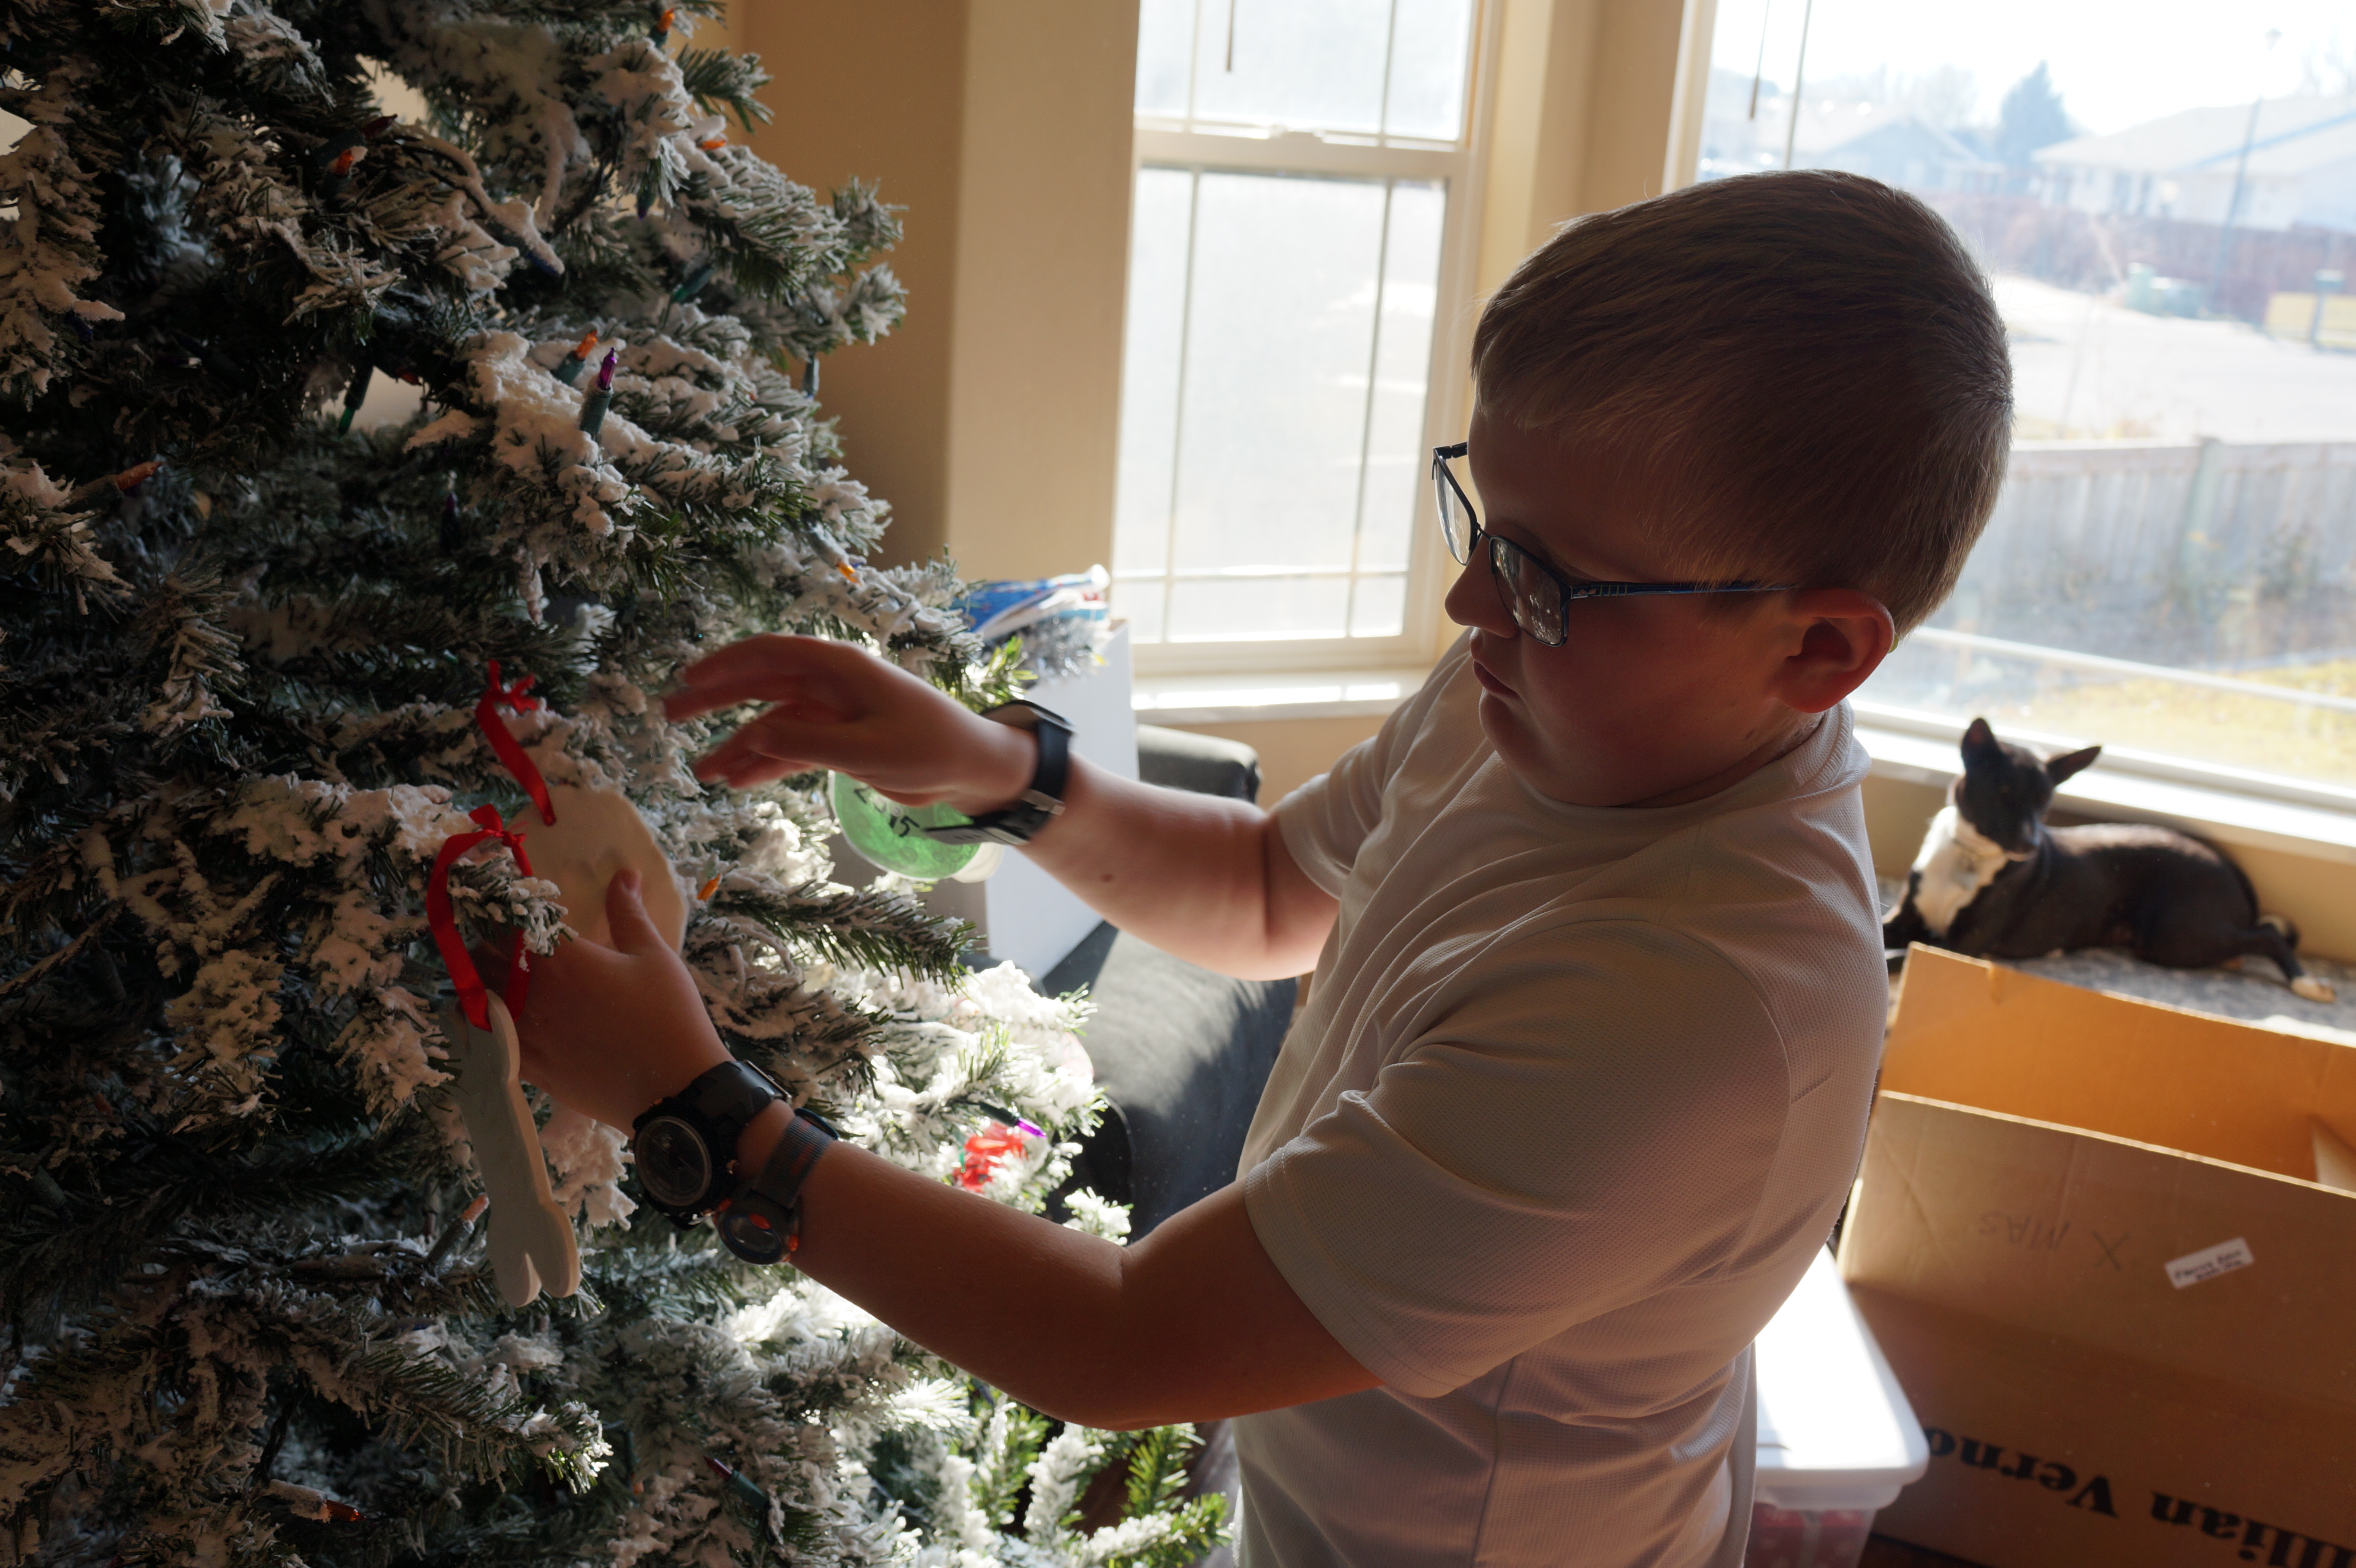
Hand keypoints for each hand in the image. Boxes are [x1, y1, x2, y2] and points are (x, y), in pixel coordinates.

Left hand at [499, 868, 729, 1131]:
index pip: (508, 926)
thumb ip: (628, 913)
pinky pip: (491, 1041)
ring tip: (492, 978)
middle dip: (485, 946)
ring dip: (480, 985)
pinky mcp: (531, 1068)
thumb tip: (623, 873)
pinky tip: (494, 1019)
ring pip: (479, 1001)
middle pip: (482, 961)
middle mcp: (534, 995)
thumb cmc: (669, 1015)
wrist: (674, 1089)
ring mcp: (528, 1034)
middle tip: (496, 939)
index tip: (504, 907)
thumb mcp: (654, 956)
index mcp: (563, 960)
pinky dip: (486, 1025)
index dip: (500, 914)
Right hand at [664, 634, 1031, 812]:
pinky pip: (791, 749)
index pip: (770, 654)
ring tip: (703, 772)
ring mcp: (832, 713)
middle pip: (761, 684)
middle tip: (672, 713)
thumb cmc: (930, 746)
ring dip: (739, 746)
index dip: (725, 663)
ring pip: (772, 724)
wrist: (970, 768)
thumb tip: (753, 733)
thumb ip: (808, 742)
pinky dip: (766, 764)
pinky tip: (739, 780)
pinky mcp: (839, 741)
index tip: (687, 677)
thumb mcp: (867, 748)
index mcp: (839, 669)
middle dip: (716, 699)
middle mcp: (830, 685)